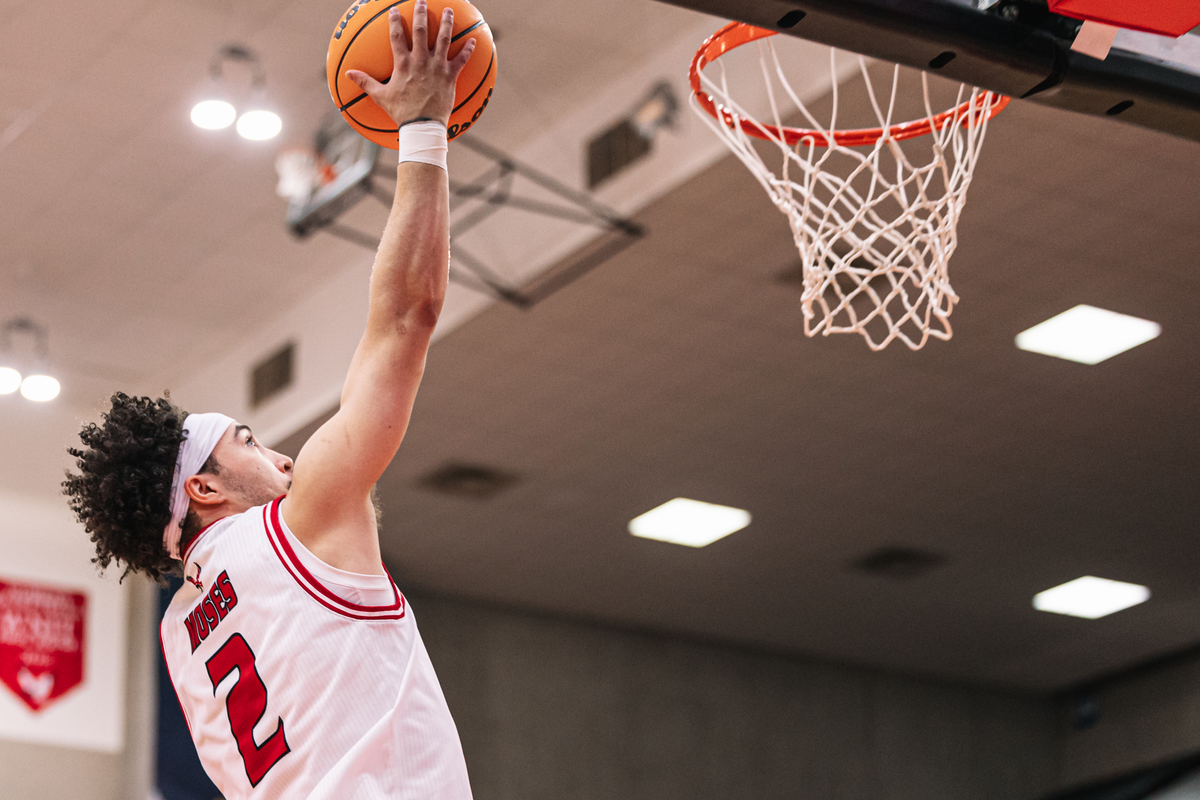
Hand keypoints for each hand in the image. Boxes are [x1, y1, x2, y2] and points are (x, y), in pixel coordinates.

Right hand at [346, 0, 475, 126]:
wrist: (422, 125)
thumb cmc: (402, 112)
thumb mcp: (381, 96)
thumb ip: (365, 82)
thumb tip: (348, 74)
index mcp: (403, 63)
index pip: (397, 36)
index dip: (395, 20)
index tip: (395, 10)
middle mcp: (421, 61)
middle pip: (421, 30)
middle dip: (421, 13)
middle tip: (422, 1)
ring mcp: (437, 67)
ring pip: (444, 39)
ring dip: (447, 23)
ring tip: (449, 11)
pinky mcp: (450, 76)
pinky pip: (462, 60)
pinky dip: (468, 50)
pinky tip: (473, 40)